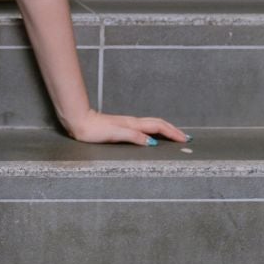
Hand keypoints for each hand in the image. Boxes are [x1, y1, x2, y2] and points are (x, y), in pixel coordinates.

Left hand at [63, 110, 188, 146]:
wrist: (79, 122)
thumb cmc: (94, 130)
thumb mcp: (115, 134)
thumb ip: (134, 136)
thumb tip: (152, 142)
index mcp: (133, 124)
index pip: (158, 127)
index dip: (172, 133)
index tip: (184, 139)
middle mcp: (132, 122)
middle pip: (158, 124)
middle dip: (173, 130)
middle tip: (185, 138)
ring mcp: (127, 124)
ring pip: (152, 125)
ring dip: (165, 130)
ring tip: (174, 136)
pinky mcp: (122, 126)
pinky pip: (144, 127)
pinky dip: (154, 131)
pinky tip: (153, 135)